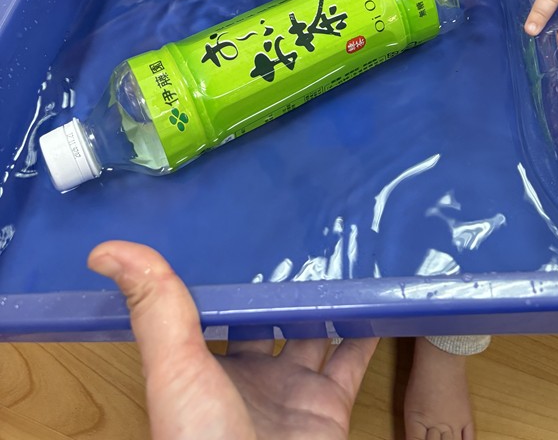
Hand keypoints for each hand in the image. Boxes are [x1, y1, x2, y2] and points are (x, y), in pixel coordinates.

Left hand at [88, 241, 377, 439]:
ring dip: (326, 298)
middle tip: (299, 225)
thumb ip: (156, 309)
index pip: (216, 308)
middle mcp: (249, 378)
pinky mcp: (329, 409)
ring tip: (342, 248)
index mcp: (204, 368)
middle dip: (282, 280)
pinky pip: (353, 361)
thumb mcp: (174, 369)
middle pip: (269, 318)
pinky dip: (366, 331)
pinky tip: (374, 298)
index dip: (227, 273)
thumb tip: (106, 251)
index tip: (237, 225)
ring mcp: (292, 393)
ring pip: (313, 333)